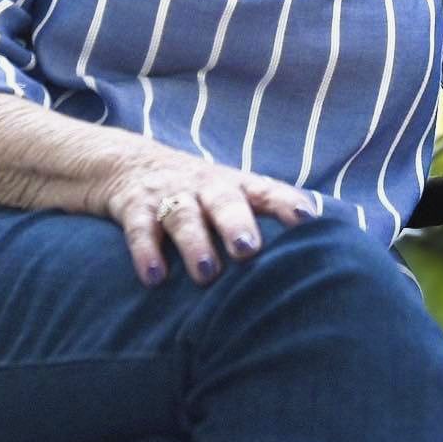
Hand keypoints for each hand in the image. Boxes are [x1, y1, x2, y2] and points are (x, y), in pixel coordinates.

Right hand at [92, 148, 317, 287]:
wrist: (130, 163)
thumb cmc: (200, 193)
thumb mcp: (232, 195)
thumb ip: (264, 219)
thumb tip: (313, 257)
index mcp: (237, 185)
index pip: (267, 191)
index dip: (287, 204)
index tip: (307, 220)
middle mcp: (207, 187)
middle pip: (225, 201)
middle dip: (237, 225)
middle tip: (249, 251)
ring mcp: (171, 195)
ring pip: (184, 216)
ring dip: (195, 244)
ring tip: (207, 273)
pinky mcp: (135, 207)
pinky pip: (140, 229)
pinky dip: (146, 253)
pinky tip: (154, 278)